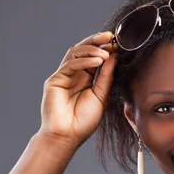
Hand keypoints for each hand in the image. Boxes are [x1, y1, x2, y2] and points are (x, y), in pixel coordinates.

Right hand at [38, 31, 117, 148]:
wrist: (68, 136)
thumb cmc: (84, 121)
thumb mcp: (101, 96)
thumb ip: (106, 77)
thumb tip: (114, 57)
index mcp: (86, 78)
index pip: (95, 57)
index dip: (105, 48)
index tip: (118, 43)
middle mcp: (74, 74)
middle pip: (84, 50)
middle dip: (97, 41)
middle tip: (110, 37)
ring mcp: (64, 76)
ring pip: (76, 53)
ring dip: (92, 50)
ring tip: (106, 53)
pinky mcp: (55, 80)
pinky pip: (70, 65)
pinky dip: (84, 61)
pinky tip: (97, 61)